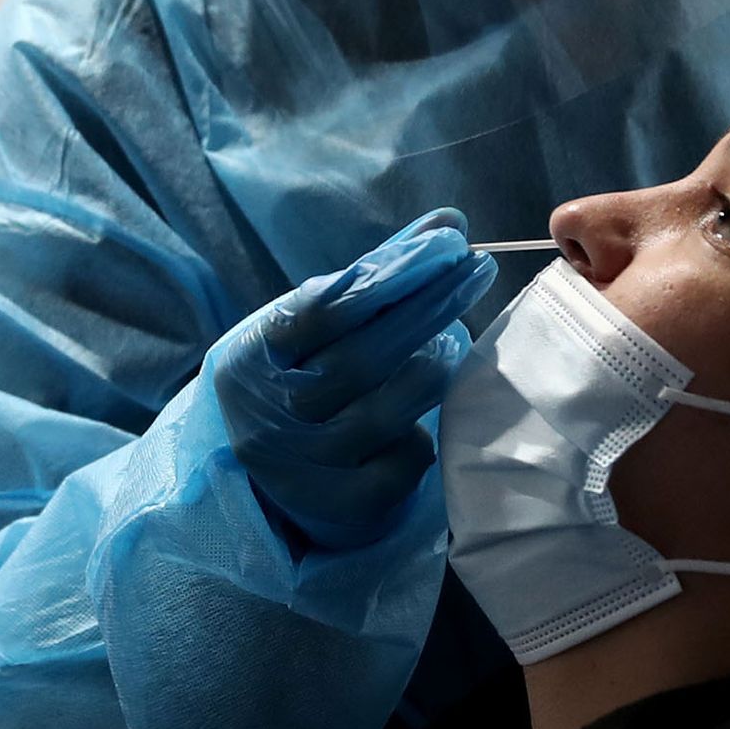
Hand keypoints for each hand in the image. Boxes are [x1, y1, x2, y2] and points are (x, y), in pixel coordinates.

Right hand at [210, 211, 497, 556]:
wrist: (262, 468)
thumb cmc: (298, 373)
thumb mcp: (313, 320)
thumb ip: (377, 271)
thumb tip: (449, 223)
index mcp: (254, 356)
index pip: (325, 309)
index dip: (391, 275)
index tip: (447, 244)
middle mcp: (271, 413)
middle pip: (361, 359)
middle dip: (427, 310)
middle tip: (474, 273)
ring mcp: (306, 465)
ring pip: (387, 412)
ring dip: (433, 367)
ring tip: (455, 338)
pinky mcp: (343, 505)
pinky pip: (403, 462)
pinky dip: (425, 429)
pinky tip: (428, 407)